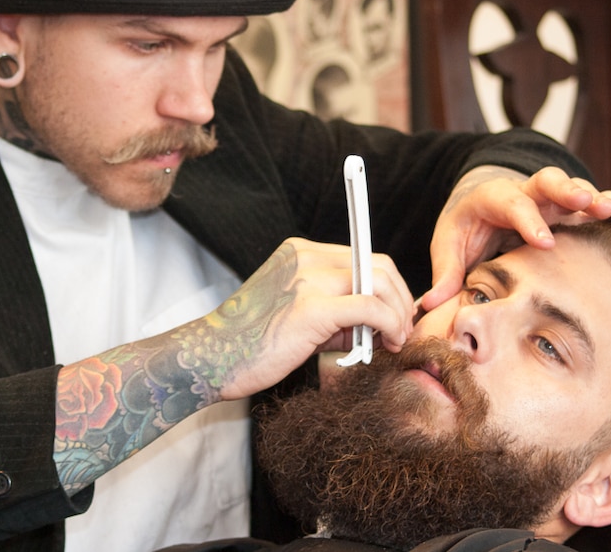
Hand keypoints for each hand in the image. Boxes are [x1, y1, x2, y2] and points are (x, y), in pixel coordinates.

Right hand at [212, 238, 414, 399]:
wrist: (210, 359)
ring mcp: (309, 279)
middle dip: (400, 298)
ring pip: (379, 281)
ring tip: (393, 341)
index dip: (388, 285)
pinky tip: (385, 343)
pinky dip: (389, 325)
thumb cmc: (251, 344)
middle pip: (378, 264)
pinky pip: (370, 308)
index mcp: (301, 252)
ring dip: (397, 314)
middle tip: (401, 331)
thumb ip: (336, 307)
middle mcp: (306, 256)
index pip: (362, 256)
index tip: (396, 313)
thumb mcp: (296, 312)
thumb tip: (379, 321)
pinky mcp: (313, 307)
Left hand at [421, 166, 610, 310]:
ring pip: (578, 190)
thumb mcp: (448, 246)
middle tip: (587, 203)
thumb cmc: (464, 228)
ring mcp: (552, 197)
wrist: (480, 204)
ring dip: (599, 198)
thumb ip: (445, 273)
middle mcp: (526, 191)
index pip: (510, 204)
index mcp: (492, 199)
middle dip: (567, 192)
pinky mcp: (571, 206)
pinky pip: (601, 200)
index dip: (527, 220)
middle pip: (548, 183)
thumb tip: (430, 305)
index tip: (544, 241)